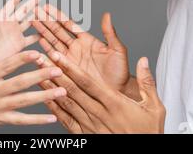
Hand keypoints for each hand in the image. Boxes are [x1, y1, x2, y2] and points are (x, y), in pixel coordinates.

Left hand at [0, 0, 46, 68]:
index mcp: (0, 18)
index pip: (13, 2)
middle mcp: (9, 24)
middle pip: (25, 9)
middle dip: (35, 0)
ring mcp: (15, 34)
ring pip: (31, 21)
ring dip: (40, 15)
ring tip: (49, 9)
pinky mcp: (19, 45)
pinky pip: (32, 38)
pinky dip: (40, 34)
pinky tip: (48, 31)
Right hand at [0, 30, 66, 132]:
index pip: (5, 67)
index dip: (21, 59)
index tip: (37, 52)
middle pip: (19, 83)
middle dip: (40, 76)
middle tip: (58, 69)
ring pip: (24, 101)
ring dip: (44, 96)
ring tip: (62, 91)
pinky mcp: (0, 119)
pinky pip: (21, 120)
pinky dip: (37, 120)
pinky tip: (52, 118)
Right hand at [32, 5, 132, 94]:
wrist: (117, 92)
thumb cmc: (120, 72)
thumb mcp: (117, 50)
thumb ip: (110, 33)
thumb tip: (107, 15)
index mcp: (86, 41)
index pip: (68, 25)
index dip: (57, 15)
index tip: (46, 7)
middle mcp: (76, 49)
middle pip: (57, 31)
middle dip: (45, 21)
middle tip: (34, 10)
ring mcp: (70, 59)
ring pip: (52, 42)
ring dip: (42, 32)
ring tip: (32, 22)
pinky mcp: (66, 71)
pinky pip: (53, 59)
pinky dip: (44, 50)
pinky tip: (37, 41)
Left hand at [39, 52, 164, 133]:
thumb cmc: (148, 133)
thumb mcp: (154, 107)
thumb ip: (147, 82)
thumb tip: (143, 60)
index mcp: (115, 104)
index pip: (88, 83)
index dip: (71, 69)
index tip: (58, 56)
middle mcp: (100, 114)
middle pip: (72, 90)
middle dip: (55, 73)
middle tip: (41, 60)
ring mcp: (91, 126)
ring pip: (66, 104)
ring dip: (51, 89)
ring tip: (38, 75)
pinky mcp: (86, 135)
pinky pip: (67, 121)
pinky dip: (55, 109)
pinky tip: (45, 99)